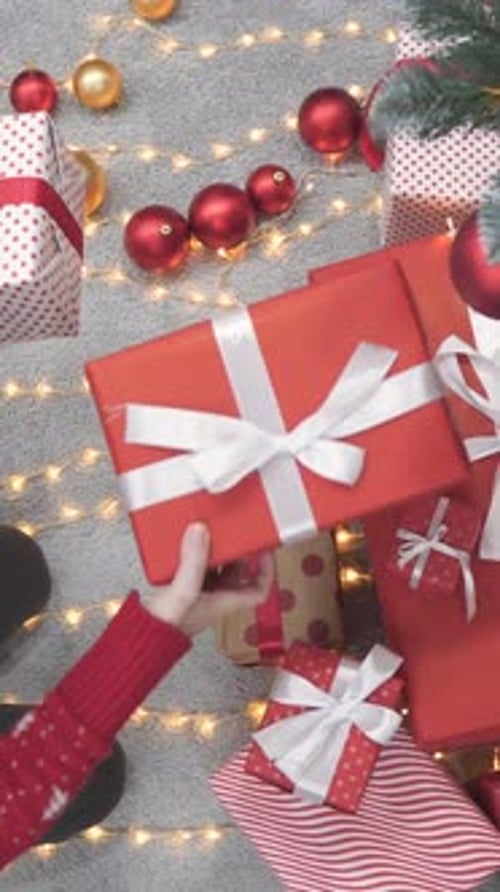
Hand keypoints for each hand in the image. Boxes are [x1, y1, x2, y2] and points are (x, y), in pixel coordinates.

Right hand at [145, 523, 274, 636]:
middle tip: (236, 534)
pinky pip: (195, 567)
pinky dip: (194, 554)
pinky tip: (186, 544)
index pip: (258, 589)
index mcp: (224, 601)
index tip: (264, 550)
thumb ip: (193, 560)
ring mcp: (198, 593)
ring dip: (216, 551)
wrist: (140, 637)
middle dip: (238, 552)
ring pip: (217, 568)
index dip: (266, 570)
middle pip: (237, 573)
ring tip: (211, 533)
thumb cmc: (166, 628)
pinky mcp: (180, 588)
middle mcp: (214, 597)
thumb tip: (200, 533)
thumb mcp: (184, 590)